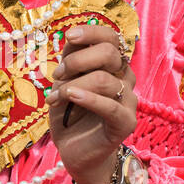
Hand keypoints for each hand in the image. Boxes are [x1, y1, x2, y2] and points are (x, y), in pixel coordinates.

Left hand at [45, 24, 136, 183]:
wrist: (75, 151)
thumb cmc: (69, 114)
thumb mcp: (64, 82)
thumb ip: (70, 60)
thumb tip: (71, 36)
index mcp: (112, 65)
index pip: (111, 37)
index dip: (92, 31)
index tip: (69, 36)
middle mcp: (125, 78)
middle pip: (109, 53)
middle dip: (77, 60)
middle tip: (57, 75)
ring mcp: (129, 100)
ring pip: (104, 79)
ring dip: (72, 85)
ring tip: (54, 98)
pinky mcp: (126, 122)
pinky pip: (111, 106)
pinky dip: (88, 98)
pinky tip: (70, 96)